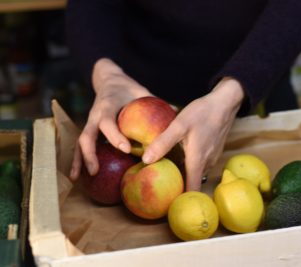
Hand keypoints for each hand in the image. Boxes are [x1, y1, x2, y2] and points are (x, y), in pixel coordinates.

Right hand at [69, 58, 151, 179]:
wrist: (109, 80)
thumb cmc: (129, 89)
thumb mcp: (141, 91)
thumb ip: (155, 102)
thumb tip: (176, 114)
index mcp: (108, 105)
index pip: (108, 121)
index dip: (115, 135)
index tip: (126, 148)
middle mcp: (94, 115)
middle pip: (86, 136)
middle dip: (90, 154)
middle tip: (96, 171)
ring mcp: (89, 123)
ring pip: (80, 143)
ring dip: (79, 160)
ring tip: (78, 178)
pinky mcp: (89, 129)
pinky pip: (82, 145)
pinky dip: (79, 159)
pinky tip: (80, 176)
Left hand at [142, 77, 243, 190]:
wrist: (225, 102)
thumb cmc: (202, 112)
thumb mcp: (179, 125)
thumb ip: (163, 142)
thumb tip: (145, 160)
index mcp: (198, 161)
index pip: (191, 190)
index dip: (181, 201)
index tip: (168, 207)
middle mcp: (207, 163)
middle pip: (192, 182)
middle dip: (178, 188)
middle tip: (160, 190)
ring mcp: (212, 158)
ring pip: (195, 172)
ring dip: (183, 175)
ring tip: (165, 174)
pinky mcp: (213, 151)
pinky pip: (199, 164)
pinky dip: (189, 165)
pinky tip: (178, 157)